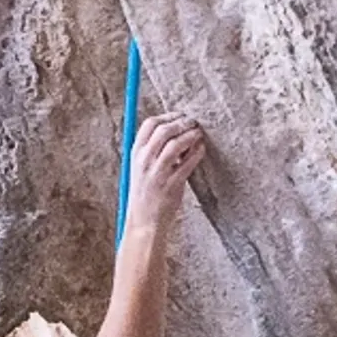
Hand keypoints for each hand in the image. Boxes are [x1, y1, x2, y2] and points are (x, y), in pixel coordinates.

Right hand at [120, 111, 207, 243]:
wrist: (144, 221)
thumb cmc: (145, 193)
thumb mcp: (140, 167)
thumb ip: (152, 149)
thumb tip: (173, 129)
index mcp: (135, 154)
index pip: (149, 124)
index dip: (167, 116)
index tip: (180, 116)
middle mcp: (144, 161)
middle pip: (164, 130)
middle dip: (182, 123)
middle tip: (193, 123)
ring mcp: (158, 172)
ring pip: (176, 144)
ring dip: (191, 135)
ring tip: (199, 134)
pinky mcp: (172, 184)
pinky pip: (188, 162)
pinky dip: (197, 152)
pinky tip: (201, 149)